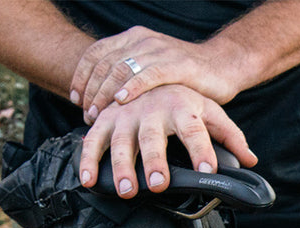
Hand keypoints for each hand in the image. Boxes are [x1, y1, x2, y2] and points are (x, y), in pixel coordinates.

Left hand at [70, 25, 244, 122]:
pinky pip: (148, 74)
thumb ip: (131, 75)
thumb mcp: (153, 69)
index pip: (96, 54)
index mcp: (133, 39)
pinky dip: (132, 87)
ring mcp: (160, 51)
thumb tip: (105, 99)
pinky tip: (121, 101)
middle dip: (92, 91)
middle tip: (87, 115)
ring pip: (122, 69)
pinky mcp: (178, 65)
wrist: (223, 66)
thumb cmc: (187, 74)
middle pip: (105, 64)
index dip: (82, 76)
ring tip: (99, 115)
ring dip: (106, 94)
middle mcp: (143, 41)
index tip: (76, 99)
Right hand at [77, 85, 257, 197]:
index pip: (195, 130)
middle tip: (159, 184)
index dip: (202, 149)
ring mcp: (126, 114)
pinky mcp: (105, 118)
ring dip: (121, 166)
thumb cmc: (184, 99)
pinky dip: (88, 160)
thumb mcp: (210, 111)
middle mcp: (152, 109)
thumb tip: (250, 161)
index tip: (208, 169)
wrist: (150, 69)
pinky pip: (93, 140)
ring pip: (120, 141)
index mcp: (182, 106)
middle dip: (155, 161)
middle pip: (153, 137)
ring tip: (127, 190)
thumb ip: (230, 136)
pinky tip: (89, 180)